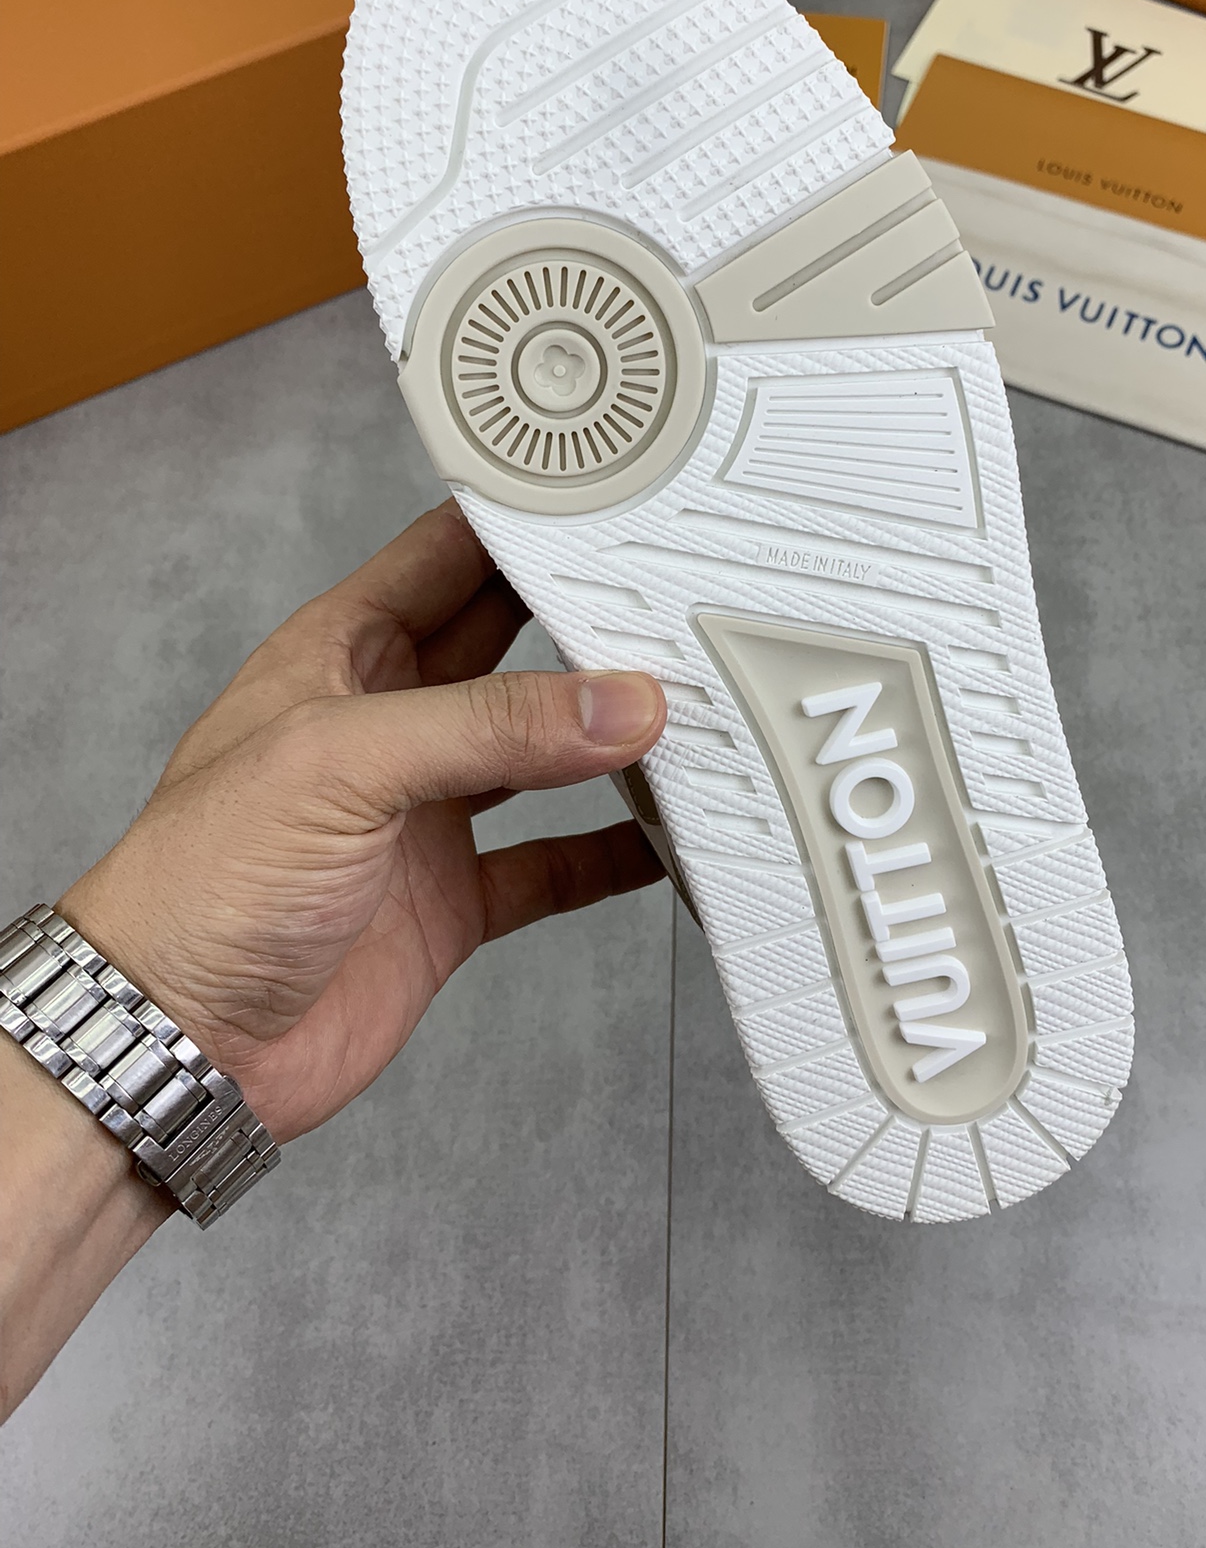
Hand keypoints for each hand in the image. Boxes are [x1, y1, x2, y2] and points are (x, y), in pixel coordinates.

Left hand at [56, 501, 667, 1144]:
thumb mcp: (342, 765)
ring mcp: (422, 815)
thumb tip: (614, 703)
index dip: (519, 527)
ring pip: (539, 755)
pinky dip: (610, 854)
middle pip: (508, 649)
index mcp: (339, 656)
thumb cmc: (196, 885)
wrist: (178, 1042)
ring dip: (605, 739)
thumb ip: (486, 726)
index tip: (605, 505)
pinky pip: (551, 864)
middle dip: (583, 626)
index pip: (445, 559)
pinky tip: (658, 841)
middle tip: (668, 604)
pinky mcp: (450, 900)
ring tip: (685, 713)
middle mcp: (386, 726)